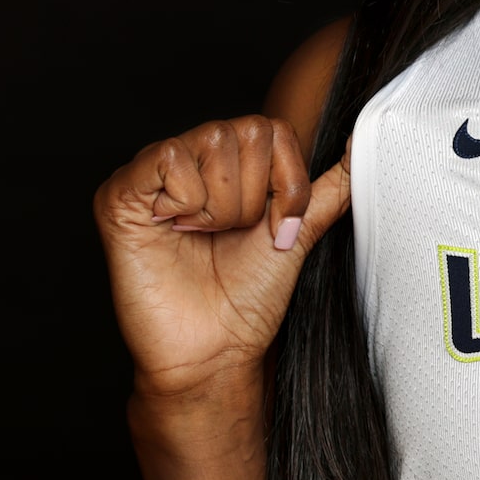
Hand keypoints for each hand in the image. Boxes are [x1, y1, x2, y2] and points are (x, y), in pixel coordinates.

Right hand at [94, 115, 351, 403]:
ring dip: (223, 206)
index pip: (273, 129)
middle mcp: (189, 160)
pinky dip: (186, 202)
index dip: (286, 183)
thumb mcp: (300, 232)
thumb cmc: (248, 298)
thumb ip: (329, 186)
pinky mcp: (120, 192)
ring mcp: (152, 174)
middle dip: (256, 198)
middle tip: (231, 236)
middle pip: (247, 132)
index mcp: (227, 167)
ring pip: (213, 141)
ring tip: (202, 237)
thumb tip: (359, 141)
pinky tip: (173, 232)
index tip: (275, 229)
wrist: (212, 350)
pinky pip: (168, 157)